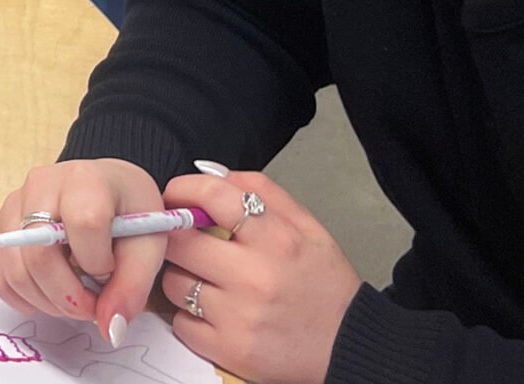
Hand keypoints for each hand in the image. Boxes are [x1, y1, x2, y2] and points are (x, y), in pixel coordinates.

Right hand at [0, 158, 168, 342]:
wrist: (106, 190)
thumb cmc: (128, 212)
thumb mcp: (149, 244)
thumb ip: (133, 286)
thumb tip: (110, 328)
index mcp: (84, 180)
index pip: (84, 223)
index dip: (99, 263)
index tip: (111, 272)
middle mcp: (40, 185)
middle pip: (39, 255)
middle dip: (68, 297)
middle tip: (92, 307)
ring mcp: (13, 205)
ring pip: (15, 271)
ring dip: (47, 302)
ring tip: (74, 299)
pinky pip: (0, 277)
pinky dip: (24, 299)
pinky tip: (50, 295)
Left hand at [158, 167, 359, 383]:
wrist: (350, 347)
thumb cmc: (325, 286)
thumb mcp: (308, 228)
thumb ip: (260, 192)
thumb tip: (209, 173)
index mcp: (278, 239)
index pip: (213, 196)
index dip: (184, 190)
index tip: (177, 197)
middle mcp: (256, 276)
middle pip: (179, 241)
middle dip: (177, 237)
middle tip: (189, 242)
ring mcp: (239, 316)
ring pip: (173, 283)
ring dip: (183, 278)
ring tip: (209, 282)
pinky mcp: (229, 349)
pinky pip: (181, 322)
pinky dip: (191, 317)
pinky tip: (215, 313)